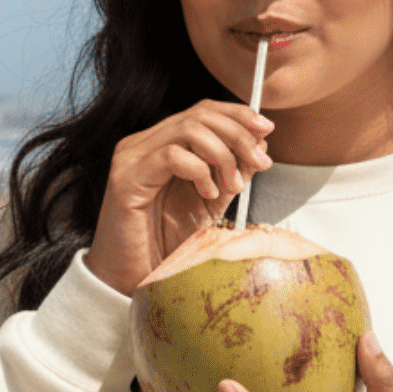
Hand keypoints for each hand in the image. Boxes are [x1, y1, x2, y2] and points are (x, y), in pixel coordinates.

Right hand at [86, 100, 273, 296]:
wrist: (132, 280)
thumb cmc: (165, 246)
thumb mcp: (211, 203)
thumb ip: (231, 172)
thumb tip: (260, 145)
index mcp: (161, 145)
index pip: (203, 110)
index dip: (238, 114)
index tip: (266, 129)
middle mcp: (143, 144)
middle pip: (199, 114)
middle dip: (238, 134)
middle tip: (260, 161)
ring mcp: (131, 158)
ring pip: (188, 128)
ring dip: (223, 154)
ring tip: (234, 185)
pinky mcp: (126, 178)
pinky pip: (172, 155)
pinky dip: (200, 171)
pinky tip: (208, 194)